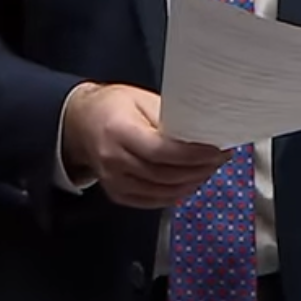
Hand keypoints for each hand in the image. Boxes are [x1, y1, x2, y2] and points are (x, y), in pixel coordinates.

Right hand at [60, 83, 231, 207]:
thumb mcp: (141, 98)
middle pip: (165, 174)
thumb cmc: (112, 107)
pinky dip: (176, 194)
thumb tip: (202, 129)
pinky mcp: (118, 194)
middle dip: (199, 169)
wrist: (80, 124)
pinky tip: (190, 182)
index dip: (193, 155)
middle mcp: (114, 160)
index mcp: (119, 131)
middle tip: (220, 158)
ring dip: (192, 183)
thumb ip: (169, 116)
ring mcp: (114, 181)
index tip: (216, 150)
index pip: (161, 151)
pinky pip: (153, 201)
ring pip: (162, 192)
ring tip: (209, 169)